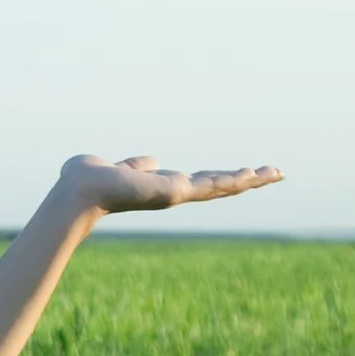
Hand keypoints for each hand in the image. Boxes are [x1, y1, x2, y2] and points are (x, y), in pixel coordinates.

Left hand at [56, 154, 282, 216]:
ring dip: (250, 180)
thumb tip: (150, 161)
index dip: (220, 178)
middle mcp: (172, 193)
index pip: (199, 182)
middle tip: (275, 174)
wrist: (77, 192)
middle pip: (218, 186)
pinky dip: (233, 180)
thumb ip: (136, 165)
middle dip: (246, 180)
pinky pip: (210, 185)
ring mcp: (176, 194)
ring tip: (277, 173)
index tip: (242, 174)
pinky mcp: (174, 192)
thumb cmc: (87, 181)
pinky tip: (254, 174)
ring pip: (221, 186)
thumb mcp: (117, 168)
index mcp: (160, 187)